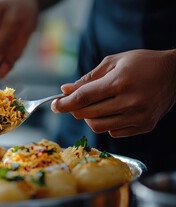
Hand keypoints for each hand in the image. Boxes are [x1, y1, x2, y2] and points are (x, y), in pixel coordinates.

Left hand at [51, 49, 175, 136]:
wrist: (175, 74)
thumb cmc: (142, 63)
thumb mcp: (114, 62)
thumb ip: (88, 78)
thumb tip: (65, 90)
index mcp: (120, 82)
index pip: (83, 98)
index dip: (64, 103)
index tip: (53, 105)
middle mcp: (130, 102)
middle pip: (88, 114)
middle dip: (74, 110)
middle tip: (73, 103)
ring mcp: (138, 117)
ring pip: (98, 126)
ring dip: (88, 118)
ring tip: (93, 107)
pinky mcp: (144, 126)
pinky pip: (113, 132)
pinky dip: (106, 124)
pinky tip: (112, 112)